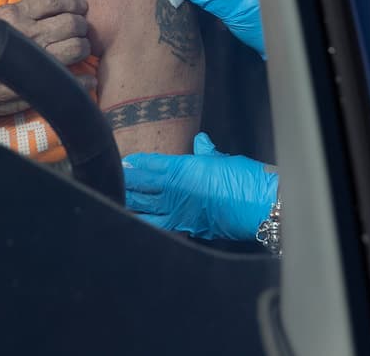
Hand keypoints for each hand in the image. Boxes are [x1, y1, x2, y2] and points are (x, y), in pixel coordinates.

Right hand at [0, 0, 94, 122]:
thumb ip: (13, 17)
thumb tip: (37, 14)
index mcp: (14, 15)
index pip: (53, 1)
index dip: (73, 3)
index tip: (80, 6)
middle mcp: (29, 33)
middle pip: (72, 23)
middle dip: (81, 26)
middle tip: (81, 31)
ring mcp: (36, 58)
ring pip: (78, 47)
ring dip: (84, 48)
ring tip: (80, 50)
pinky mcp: (39, 83)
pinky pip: (75, 78)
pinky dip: (84, 78)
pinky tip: (84, 77)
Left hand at [123, 132, 278, 240]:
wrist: (258, 205)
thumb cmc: (244, 179)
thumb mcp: (222, 160)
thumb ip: (207, 153)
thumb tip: (200, 141)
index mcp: (183, 169)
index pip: (151, 165)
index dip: (136, 164)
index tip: (123, 163)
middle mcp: (177, 191)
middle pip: (143, 188)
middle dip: (126, 185)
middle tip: (111, 181)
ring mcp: (180, 211)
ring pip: (147, 209)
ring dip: (132, 206)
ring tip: (118, 203)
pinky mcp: (189, 228)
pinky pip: (162, 226)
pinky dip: (149, 224)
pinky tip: (140, 225)